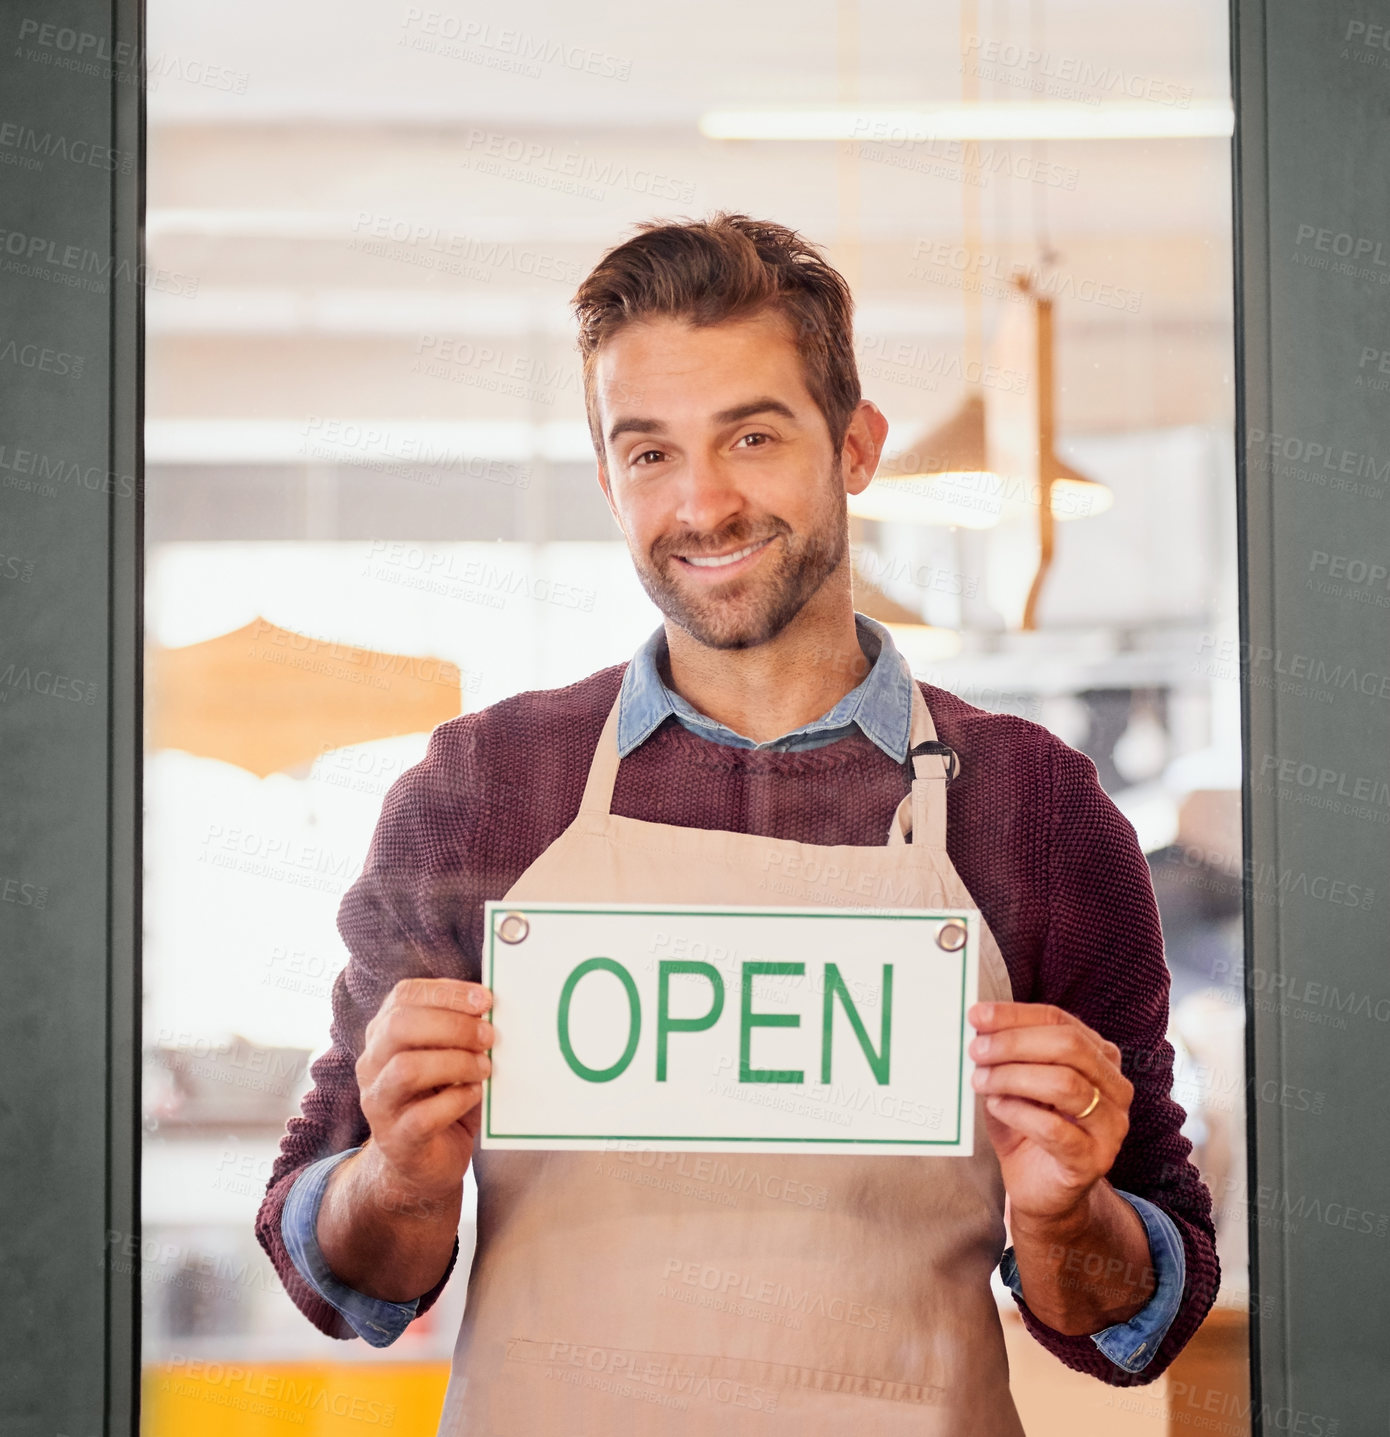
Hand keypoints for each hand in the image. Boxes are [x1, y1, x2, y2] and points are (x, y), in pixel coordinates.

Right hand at [355, 977, 493, 1204]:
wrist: (421, 1164)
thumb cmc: (440, 1099)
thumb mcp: (447, 1056)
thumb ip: (460, 1031)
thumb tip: (494, 1007)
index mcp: (384, 1034)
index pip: (404, 996)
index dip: (446, 992)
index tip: (485, 999)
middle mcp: (372, 1064)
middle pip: (400, 1026)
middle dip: (452, 1025)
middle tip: (489, 1035)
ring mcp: (379, 1103)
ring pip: (407, 1069)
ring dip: (456, 1063)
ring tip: (485, 1067)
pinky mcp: (396, 1140)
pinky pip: (423, 1116)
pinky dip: (457, 1100)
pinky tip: (475, 1095)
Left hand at [967, 1001, 1132, 1225]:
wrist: (1040, 1188)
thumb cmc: (1027, 1126)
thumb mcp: (1015, 1080)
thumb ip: (1005, 1052)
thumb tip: (977, 1020)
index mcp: (1099, 1057)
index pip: (1059, 1020)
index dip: (1015, 1015)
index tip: (977, 1015)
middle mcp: (1114, 1087)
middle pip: (1069, 1046)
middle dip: (1015, 1043)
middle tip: (976, 1049)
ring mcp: (1110, 1125)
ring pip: (1065, 1084)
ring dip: (1014, 1077)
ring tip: (981, 1080)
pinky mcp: (1093, 1160)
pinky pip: (1056, 1128)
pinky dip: (1019, 1112)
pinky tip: (996, 1107)